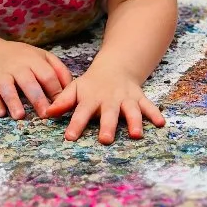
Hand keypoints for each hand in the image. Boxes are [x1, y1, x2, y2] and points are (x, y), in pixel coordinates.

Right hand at [0, 43, 72, 119]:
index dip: (55, 90)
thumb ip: (58, 71)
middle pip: (28, 82)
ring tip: (20, 116)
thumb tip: (71, 90)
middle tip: (45, 114)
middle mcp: (17, 66)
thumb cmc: (24, 58)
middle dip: (37, 98)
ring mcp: (2, 74)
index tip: (61, 105)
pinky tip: (1, 113)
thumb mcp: (43, 57)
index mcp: (34, 60)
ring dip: (13, 101)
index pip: (47, 75)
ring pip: (7, 87)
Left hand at [44, 64, 165, 143]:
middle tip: (106, 140)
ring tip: (136, 135)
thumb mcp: (75, 88)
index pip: (81, 113)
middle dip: (108, 126)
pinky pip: (148, 106)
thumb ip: (62, 101)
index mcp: (91, 99)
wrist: (115, 67)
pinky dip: (154, 114)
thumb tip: (45, 113)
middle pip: (108, 114)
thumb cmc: (91, 84)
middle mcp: (109, 100)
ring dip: (134, 122)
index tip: (70, 138)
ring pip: (131, 111)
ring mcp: (126, 99)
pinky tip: (161, 123)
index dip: (75, 125)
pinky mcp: (139, 98)